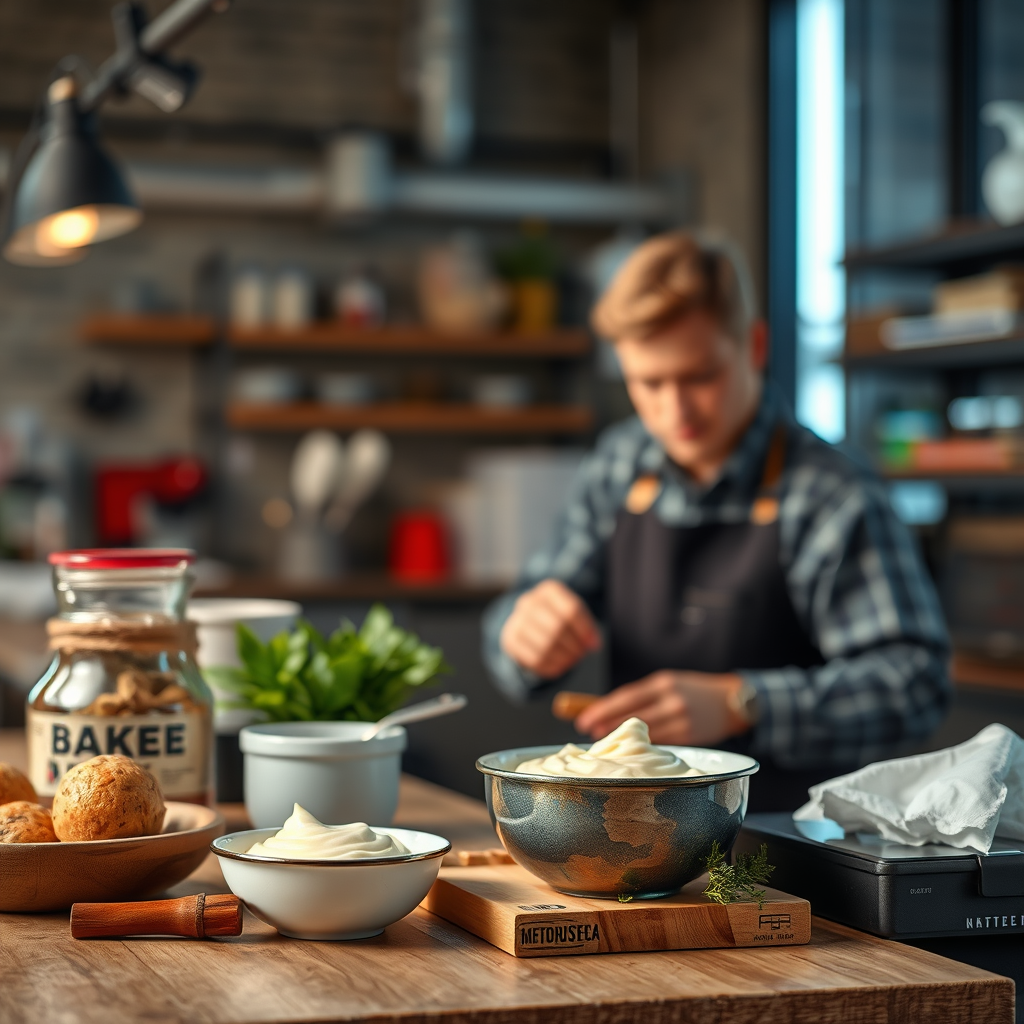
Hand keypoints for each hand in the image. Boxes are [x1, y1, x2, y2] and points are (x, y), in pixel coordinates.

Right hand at [499, 579, 600, 678]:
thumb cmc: (558, 616)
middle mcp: (529, 602)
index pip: (570, 610)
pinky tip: (560, 667)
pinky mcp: (510, 640)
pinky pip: (534, 659)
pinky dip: (551, 667)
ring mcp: (516, 620)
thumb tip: (593, 644)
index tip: (593, 644)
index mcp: (549, 590)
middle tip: (581, 654)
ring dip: (564, 658)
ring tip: (572, 660)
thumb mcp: (573, 614)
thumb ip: (586, 627)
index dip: (584, 630)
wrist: (529, 621)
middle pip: (557, 628)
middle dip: (574, 646)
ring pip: (545, 645)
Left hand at [574, 670, 748, 745]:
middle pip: (631, 716)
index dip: (603, 709)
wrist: (729, 701)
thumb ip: (643, 695)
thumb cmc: (692, 690)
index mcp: (663, 684)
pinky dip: (641, 745)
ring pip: (643, 733)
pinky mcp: (689, 738)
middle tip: (586, 730)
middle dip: (606, 724)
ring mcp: (681, 721)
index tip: (584, 718)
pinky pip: (659, 744)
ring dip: (621, 737)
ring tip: (603, 739)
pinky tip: (629, 747)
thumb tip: (608, 709)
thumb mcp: (667, 683)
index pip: (626, 698)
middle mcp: (671, 701)